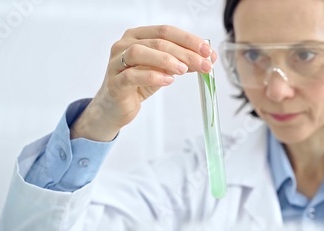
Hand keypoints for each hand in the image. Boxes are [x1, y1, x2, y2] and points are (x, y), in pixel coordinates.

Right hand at [70, 25, 216, 140]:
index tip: (207, 50)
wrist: (116, 106)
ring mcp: (116, 62)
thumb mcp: (164, 70)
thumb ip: (183, 62)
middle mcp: (124, 44)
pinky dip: (152, 76)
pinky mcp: (115, 82)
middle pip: (157, 42)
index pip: (165, 31)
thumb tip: (209, 58)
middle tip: (204, 64)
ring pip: (140, 53)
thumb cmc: (138, 84)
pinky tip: (167, 80)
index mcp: (137, 36)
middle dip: (184, 52)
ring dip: (166, 60)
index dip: (188, 39)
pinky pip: (132, 75)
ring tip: (184, 70)